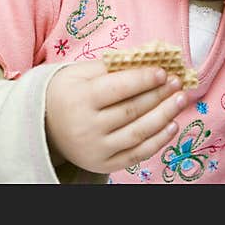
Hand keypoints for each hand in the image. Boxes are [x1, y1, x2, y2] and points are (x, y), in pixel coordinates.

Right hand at [45, 60, 185, 173]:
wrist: (43, 127)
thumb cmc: (65, 93)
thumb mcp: (78, 73)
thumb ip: (109, 66)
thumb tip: (145, 60)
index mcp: (79, 99)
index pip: (117, 88)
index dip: (143, 79)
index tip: (163, 71)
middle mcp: (86, 127)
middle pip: (131, 110)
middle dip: (159, 94)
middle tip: (177, 82)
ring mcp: (96, 149)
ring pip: (138, 133)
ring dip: (164, 116)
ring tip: (180, 100)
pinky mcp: (103, 164)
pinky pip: (136, 154)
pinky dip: (158, 141)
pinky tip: (172, 125)